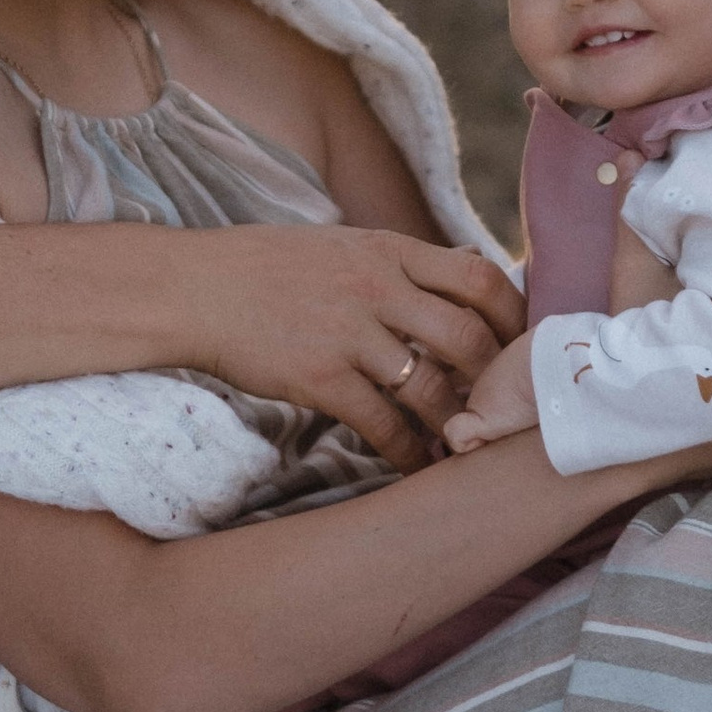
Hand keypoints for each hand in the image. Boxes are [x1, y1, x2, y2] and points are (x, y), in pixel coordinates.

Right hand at [174, 226, 524, 470]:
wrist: (193, 289)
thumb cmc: (265, 268)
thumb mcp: (342, 245)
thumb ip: (398, 262)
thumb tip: (460, 269)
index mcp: (389, 250)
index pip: (481, 278)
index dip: (513, 319)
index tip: (518, 348)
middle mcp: (378, 288)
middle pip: (468, 337)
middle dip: (493, 382)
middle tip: (500, 407)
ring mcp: (350, 334)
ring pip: (431, 388)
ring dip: (456, 424)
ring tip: (465, 445)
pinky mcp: (321, 378)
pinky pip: (384, 424)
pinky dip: (409, 452)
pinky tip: (417, 466)